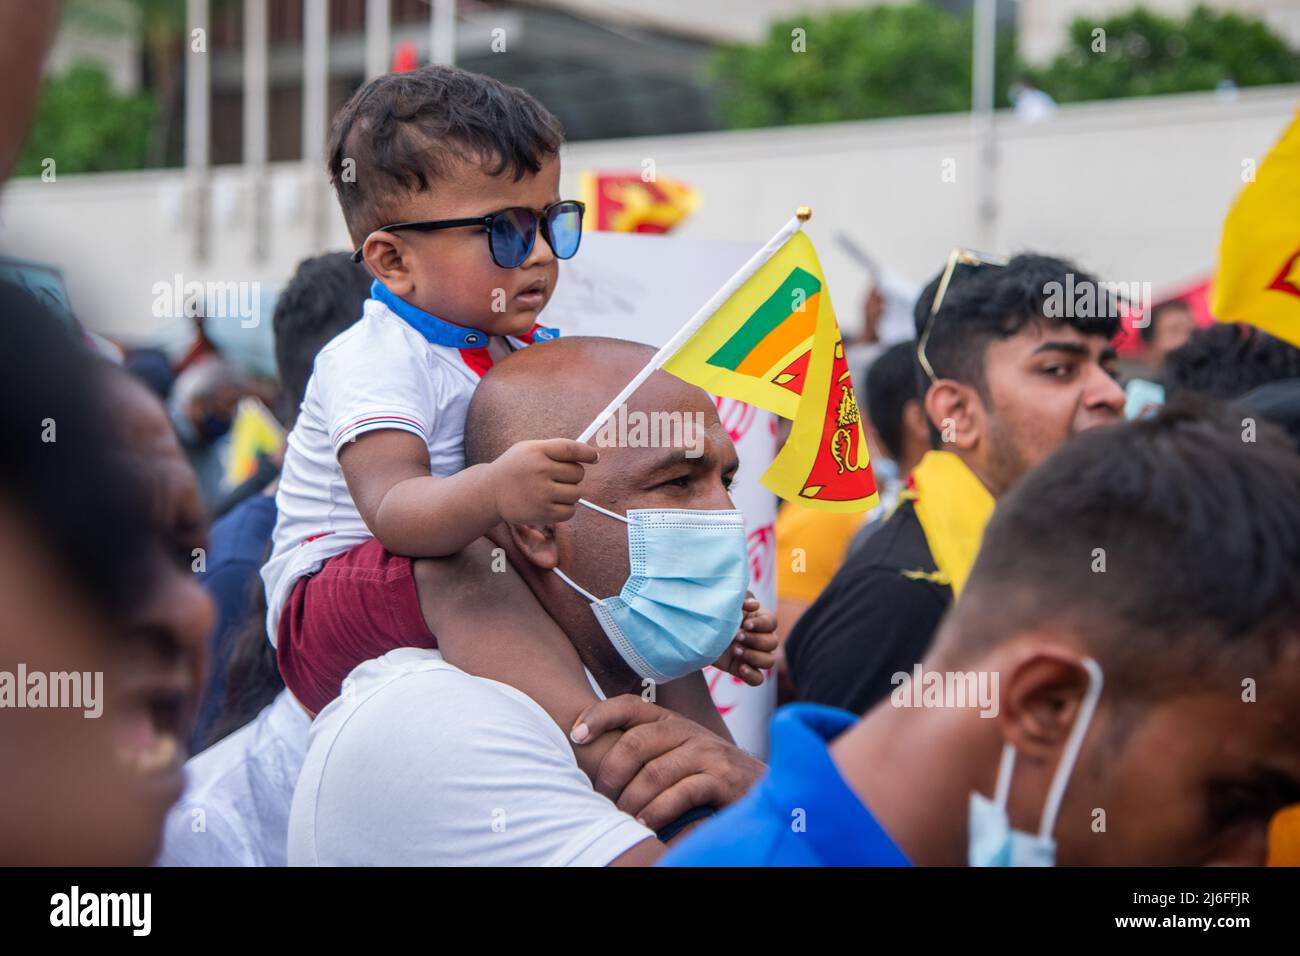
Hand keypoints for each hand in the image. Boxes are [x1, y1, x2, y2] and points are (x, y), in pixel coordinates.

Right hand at [489, 438, 597, 524]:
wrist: (490, 492)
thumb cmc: (515, 468)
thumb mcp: (528, 449)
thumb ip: (554, 450)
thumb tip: (591, 455)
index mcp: (537, 451)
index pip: (571, 449)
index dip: (587, 453)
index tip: (594, 458)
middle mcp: (540, 470)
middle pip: (578, 473)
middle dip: (573, 476)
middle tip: (557, 478)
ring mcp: (541, 492)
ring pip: (576, 493)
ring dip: (570, 493)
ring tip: (553, 491)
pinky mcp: (542, 512)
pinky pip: (570, 511)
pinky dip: (566, 509)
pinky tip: (552, 504)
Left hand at [570, 695, 764, 831]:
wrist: (763, 791)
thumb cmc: (710, 779)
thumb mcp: (678, 756)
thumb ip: (648, 753)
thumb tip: (597, 760)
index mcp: (672, 723)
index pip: (629, 706)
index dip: (599, 715)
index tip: (576, 735)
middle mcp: (688, 731)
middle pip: (635, 743)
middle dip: (610, 773)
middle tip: (600, 798)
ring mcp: (707, 753)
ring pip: (653, 772)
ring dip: (631, 800)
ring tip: (622, 817)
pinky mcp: (723, 778)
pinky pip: (679, 793)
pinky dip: (657, 812)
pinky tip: (646, 824)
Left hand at [712, 592, 777, 685]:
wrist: (693, 630)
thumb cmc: (712, 612)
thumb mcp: (726, 601)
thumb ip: (742, 597)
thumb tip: (755, 604)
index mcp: (757, 619)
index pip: (772, 622)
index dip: (761, 624)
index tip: (745, 624)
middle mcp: (758, 638)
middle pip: (773, 643)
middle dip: (755, 640)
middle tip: (737, 637)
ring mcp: (751, 655)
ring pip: (769, 661)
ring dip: (755, 657)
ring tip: (736, 650)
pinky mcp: (741, 669)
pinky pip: (758, 679)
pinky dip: (753, 675)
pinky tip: (741, 668)